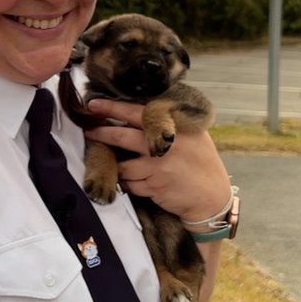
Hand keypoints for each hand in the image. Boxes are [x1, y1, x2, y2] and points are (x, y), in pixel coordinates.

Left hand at [84, 98, 231, 225]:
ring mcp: (158, 167)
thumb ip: (170, 124)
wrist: (212, 197)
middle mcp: (164, 145)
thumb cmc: (202, 163)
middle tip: (89, 130)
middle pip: (123, 136)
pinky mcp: (153, 187)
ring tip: (121, 164)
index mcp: (174, 128)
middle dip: (102, 133)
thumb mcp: (194, 135)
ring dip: (119, 166)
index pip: (138, 113)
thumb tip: (140, 111)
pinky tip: (137, 182)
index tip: (94, 104)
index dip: (114, 107)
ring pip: (123, 165)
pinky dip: (129, 183)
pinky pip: (130, 183)